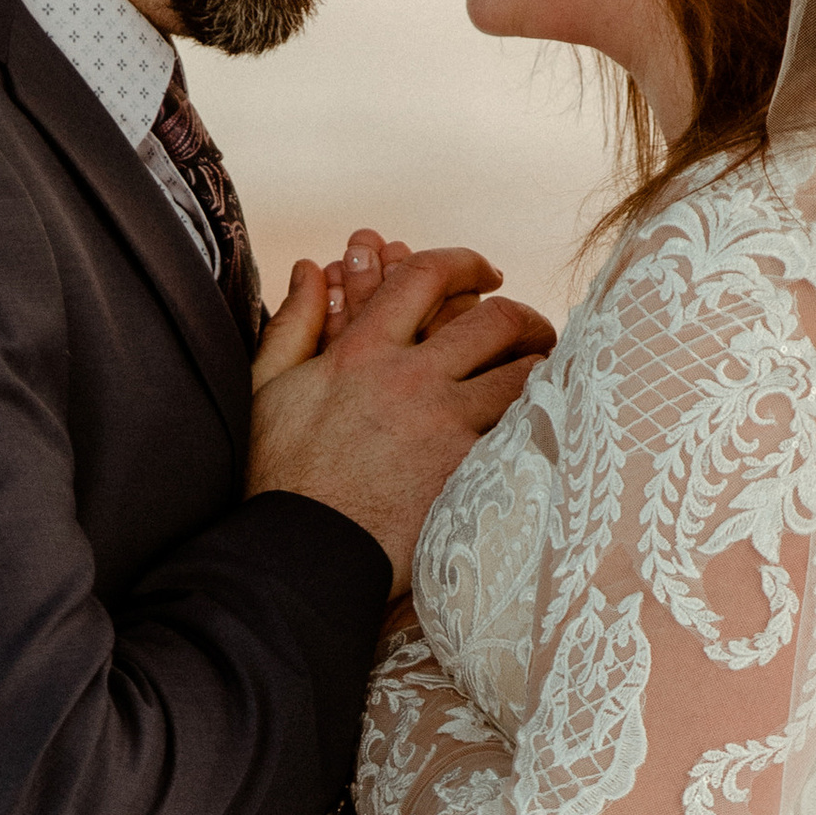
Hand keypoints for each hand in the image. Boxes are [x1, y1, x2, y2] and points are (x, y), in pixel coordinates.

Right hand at [247, 245, 553, 595]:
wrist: (301, 552)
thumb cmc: (277, 475)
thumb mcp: (269, 388)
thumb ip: (294, 322)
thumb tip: (310, 269)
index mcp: (365, 351)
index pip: (427, 276)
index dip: (466, 262)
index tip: (486, 272)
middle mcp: (412, 380)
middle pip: (495, 321)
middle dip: (524, 317)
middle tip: (533, 329)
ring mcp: (444, 426)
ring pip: (522, 376)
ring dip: (540, 368)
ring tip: (546, 374)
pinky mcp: (465, 472)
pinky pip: (519, 431)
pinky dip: (536, 420)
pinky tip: (542, 421)